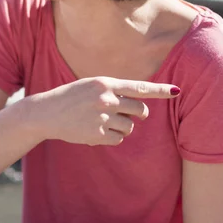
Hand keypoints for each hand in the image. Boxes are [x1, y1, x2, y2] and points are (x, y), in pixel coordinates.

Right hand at [30, 76, 179, 145]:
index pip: (139, 87)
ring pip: (130, 127)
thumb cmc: (69, 97)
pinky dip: (111, 137)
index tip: (177, 91)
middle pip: (139, 110)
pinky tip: (96, 130)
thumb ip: (113, 91)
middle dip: (137, 114)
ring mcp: (102, 117)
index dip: (160, 90)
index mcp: (105, 83)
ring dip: (122, 127)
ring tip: (103, 122)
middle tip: (128, 114)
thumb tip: (139, 104)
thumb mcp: (90, 86)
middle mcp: (106, 99)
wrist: (46, 113)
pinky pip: (118, 139)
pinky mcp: (97, 134)